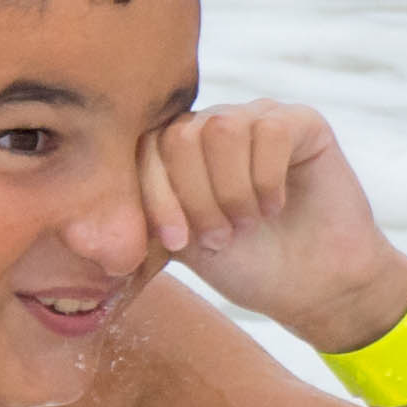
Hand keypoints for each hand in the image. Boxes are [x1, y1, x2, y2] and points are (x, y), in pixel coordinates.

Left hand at [139, 101, 406, 360]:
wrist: (314, 287)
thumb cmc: (248, 266)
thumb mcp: (184, 243)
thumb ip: (147, 213)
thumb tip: (91, 214)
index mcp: (180, 152)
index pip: (146, 147)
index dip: (156, 194)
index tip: (175, 242)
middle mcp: (216, 126)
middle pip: (182, 135)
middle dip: (196, 196)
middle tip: (219, 236)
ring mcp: (259, 119)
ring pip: (224, 128)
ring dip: (232, 191)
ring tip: (248, 224)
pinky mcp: (302, 123)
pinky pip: (270, 130)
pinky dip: (268, 179)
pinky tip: (277, 206)